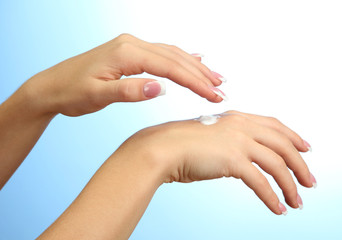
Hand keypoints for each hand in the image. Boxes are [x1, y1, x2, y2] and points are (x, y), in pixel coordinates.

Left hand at [24, 33, 223, 116]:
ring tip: (215, 78)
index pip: (169, 67)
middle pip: (175, 58)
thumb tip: (161, 88)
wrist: (52, 86)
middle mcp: (132, 44)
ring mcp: (131, 47)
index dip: (194, 81)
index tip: (213, 94)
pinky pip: (162, 54)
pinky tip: (194, 59)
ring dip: (195, 67)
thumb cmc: (71, 92)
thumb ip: (129, 91)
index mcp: (126, 52)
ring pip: (171, 54)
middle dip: (200, 75)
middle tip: (221, 90)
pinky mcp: (130, 53)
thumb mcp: (97, 95)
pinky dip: (181, 59)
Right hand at [119, 110, 314, 214]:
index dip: (293, 137)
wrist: (160, 147)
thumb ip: (228, 143)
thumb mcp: (210, 137)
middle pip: (283, 144)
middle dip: (300, 164)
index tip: (305, 148)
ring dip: (290, 184)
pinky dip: (272, 197)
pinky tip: (277, 208)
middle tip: (309, 181)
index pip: (274, 125)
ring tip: (297, 201)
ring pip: (277, 164)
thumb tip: (242, 160)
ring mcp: (238, 141)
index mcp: (236, 118)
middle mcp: (241, 125)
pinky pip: (261, 182)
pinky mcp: (233, 160)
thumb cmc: (179, 144)